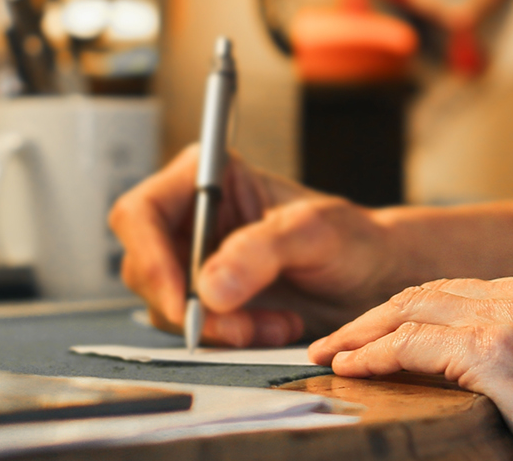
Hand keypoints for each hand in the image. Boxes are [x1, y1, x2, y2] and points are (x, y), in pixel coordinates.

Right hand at [108, 148, 402, 345]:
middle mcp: (192, 215)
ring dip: (215, 326)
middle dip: (187, 305)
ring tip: (275, 324)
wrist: (372, 278)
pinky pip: (192, 326)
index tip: (183, 302)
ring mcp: (194, 258)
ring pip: (165, 303)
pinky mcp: (206, 296)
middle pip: (143, 264)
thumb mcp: (316, 233)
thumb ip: (262, 250)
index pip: (141, 211)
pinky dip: (227, 336)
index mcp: (210, 176)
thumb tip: (209, 286)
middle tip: (238, 327)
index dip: (149, 257)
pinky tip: (271, 327)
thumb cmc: (351, 238)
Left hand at [309, 271, 512, 460]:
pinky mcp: (497, 352)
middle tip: (343, 337)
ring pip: (416, 309)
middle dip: (382, 314)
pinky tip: (353, 367)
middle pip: (436, 291)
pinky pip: (415, 345)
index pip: (472, 288)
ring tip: (334, 350)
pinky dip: (376, 354)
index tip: (391, 328)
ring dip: (366, 331)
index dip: (422, 309)